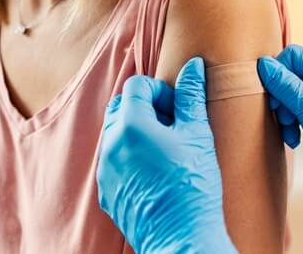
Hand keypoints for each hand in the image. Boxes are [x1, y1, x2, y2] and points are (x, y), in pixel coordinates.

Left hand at [97, 58, 235, 253]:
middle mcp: (110, 145)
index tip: (178, 108)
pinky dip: (131, 157)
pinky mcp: (107, 193)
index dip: (160, 90)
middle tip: (173, 125)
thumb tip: (193, 66)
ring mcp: (105, 171)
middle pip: (121, 107)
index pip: (137, 86)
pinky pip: (114, 162)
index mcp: (130, 126)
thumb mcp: (197, 135)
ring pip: (116, 135)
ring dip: (137, 132)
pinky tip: (157, 171)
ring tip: (167, 149)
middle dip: (145, 108)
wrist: (182, 239)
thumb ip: (191, 96)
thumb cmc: (193, 186)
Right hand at [257, 45, 302, 253]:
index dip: (277, 72)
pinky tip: (294, 140)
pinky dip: (290, 125)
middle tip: (282, 119)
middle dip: (279, 97)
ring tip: (289, 133)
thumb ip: (290, 89)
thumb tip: (264, 65)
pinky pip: (295, 112)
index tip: (271, 97)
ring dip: (283, 114)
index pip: (295, 56)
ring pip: (289, 95)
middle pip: (290, 75)